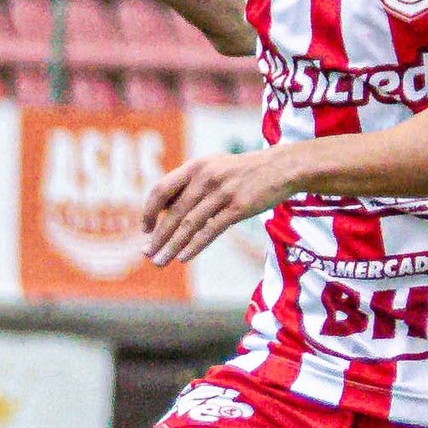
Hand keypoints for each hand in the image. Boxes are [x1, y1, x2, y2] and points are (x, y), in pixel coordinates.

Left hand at [141, 149, 298, 268]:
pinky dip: (195, 246)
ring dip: (172, 246)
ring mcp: (222, 192)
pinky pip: (211, 230)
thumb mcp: (215, 167)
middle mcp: (206, 177)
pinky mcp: (239, 207)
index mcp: (196, 167)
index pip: (161, 189)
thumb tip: (167, 210)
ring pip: (189, 224)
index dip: (150, 210)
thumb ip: (192, 184)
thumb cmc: (245, 171)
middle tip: (147, 253)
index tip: (146, 229)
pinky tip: (184, 258)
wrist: (281, 167)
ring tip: (160, 261)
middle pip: (174, 212)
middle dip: (158, 236)